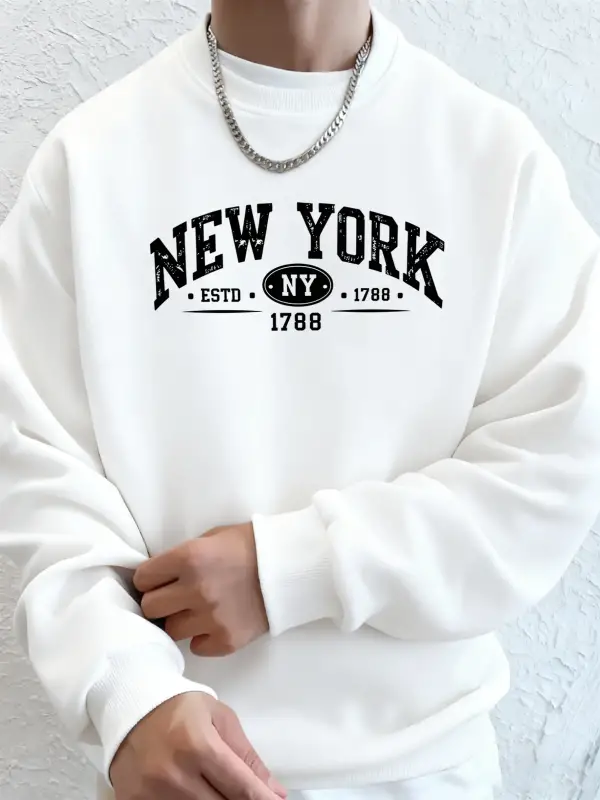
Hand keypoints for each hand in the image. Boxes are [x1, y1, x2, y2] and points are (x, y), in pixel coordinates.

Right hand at [109, 691, 286, 799]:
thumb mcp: (219, 718)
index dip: (262, 799)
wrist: (130, 706)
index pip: (240, 786)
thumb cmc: (178, 707)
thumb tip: (273, 791)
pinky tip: (196, 793)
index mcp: (198, 745)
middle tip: (246, 794)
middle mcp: (173, 774)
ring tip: (218, 788)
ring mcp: (150, 794)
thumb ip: (246, 756)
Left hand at [133, 522, 268, 656]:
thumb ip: (182, 558)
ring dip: (180, 621)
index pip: (143, 578)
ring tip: (197, 611)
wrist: (290, 566)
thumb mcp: (210, 539)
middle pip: (151, 608)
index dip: (150, 579)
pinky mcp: (226, 640)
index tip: (158, 581)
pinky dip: (203, 637)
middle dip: (159, 602)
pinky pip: (197, 647)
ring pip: (171, 631)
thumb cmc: (248, 545)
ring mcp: (211, 618)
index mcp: (189, 558)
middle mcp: (196, 589)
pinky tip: (216, 622)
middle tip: (174, 598)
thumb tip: (157, 578)